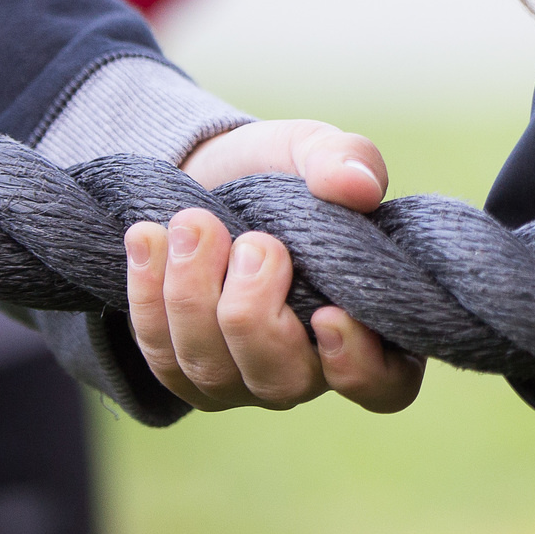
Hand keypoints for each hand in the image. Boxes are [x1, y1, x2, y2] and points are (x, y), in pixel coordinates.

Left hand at [123, 119, 423, 412]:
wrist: (214, 177)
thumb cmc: (283, 172)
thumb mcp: (316, 149)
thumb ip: (346, 159)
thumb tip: (358, 187)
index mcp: (371, 323)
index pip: (385, 384)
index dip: (358, 365)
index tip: (327, 314)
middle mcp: (311, 366)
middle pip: (285, 381)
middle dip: (254, 313)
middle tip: (252, 242)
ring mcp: (246, 379)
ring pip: (214, 370)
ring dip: (194, 294)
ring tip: (192, 223)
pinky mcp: (188, 374)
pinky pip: (163, 356)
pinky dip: (150, 296)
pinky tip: (149, 239)